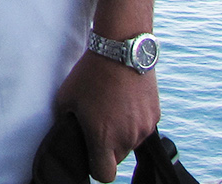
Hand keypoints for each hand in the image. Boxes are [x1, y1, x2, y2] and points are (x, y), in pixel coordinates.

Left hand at [54, 51, 159, 181]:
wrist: (121, 51)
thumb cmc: (89, 74)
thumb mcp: (66, 99)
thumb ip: (68, 124)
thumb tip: (69, 135)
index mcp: (103, 139)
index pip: (104, 175)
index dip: (95, 166)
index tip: (90, 152)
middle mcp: (127, 138)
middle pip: (117, 158)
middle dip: (107, 147)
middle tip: (97, 123)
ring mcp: (144, 128)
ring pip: (131, 143)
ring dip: (121, 134)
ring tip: (110, 108)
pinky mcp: (155, 116)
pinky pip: (142, 128)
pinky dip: (133, 121)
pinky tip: (123, 101)